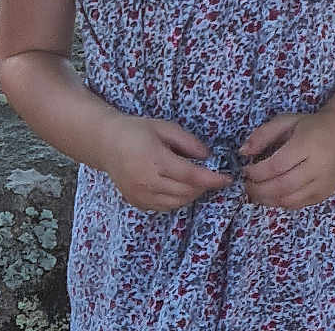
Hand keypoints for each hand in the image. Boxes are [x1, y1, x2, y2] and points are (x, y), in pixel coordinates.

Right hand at [98, 113, 231, 211]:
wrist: (107, 143)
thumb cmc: (137, 130)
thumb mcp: (165, 127)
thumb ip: (188, 142)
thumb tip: (208, 156)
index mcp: (155, 160)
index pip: (191, 176)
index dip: (212, 179)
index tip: (227, 178)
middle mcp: (148, 182)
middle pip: (186, 192)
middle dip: (203, 185)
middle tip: (211, 174)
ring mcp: (141, 196)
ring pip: (177, 203)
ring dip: (191, 194)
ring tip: (195, 179)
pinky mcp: (137, 203)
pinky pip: (164, 207)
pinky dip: (177, 199)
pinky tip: (178, 186)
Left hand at [239, 112, 334, 209]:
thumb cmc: (311, 127)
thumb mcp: (286, 121)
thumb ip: (263, 134)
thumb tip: (243, 152)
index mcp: (308, 143)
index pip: (277, 165)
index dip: (257, 172)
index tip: (245, 170)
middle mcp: (318, 166)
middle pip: (282, 186)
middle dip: (259, 189)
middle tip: (246, 185)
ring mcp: (323, 184)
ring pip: (289, 200)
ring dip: (266, 199)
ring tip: (254, 192)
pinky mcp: (323, 195)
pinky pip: (297, 205)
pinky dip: (279, 203)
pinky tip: (270, 195)